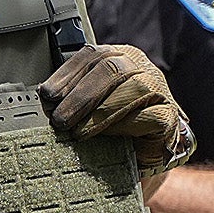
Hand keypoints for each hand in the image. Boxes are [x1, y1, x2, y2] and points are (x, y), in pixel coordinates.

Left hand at [44, 43, 197, 183]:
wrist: (137, 158)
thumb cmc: (107, 128)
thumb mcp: (83, 108)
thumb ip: (68, 97)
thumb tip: (42, 99)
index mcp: (118, 58)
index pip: (92, 54)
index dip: (67, 74)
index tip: (47, 96)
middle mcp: (141, 68)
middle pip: (112, 67)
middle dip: (81, 95)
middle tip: (59, 119)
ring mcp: (160, 90)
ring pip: (135, 87)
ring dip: (101, 111)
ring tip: (78, 132)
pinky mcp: (171, 116)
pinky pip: (151, 115)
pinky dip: (124, 125)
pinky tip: (106, 136)